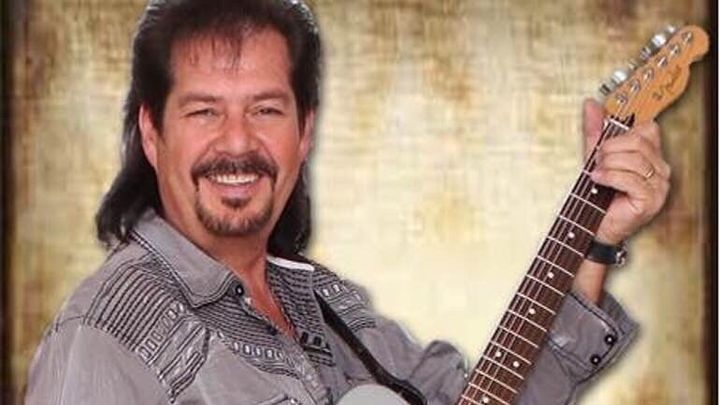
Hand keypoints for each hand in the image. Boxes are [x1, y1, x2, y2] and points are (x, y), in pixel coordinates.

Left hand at [582, 99, 670, 243]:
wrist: (595, 225)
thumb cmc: (599, 193)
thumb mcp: (595, 156)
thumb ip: (595, 130)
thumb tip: (591, 104)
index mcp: (652, 156)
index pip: (648, 129)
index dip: (621, 134)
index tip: (603, 146)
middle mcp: (661, 170)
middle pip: (638, 142)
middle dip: (610, 150)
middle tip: (597, 162)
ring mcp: (659, 186)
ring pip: (634, 159)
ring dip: (608, 165)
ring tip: (596, 174)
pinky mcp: (650, 200)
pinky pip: (631, 178)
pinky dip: (609, 177)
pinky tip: (599, 181)